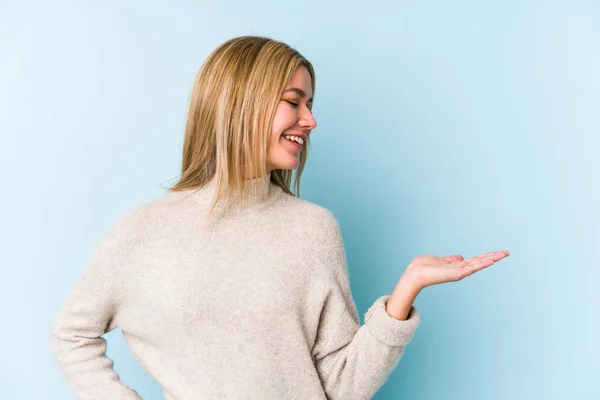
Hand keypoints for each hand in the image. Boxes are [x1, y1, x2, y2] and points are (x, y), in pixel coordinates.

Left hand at [385, 250, 509, 319]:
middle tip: (507, 252)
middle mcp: (460, 269)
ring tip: (503, 254)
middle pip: (480, 262)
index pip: (475, 260)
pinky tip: (491, 260)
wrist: (415, 273)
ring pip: (479, 264)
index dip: (486, 256)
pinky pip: (472, 267)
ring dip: (491, 258)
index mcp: (457, 266)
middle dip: (493, 257)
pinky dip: (482, 263)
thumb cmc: (424, 267)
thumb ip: (451, 260)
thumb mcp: (440, 260)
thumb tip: (461, 257)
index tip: (498, 253)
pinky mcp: (457, 273)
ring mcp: (459, 272)